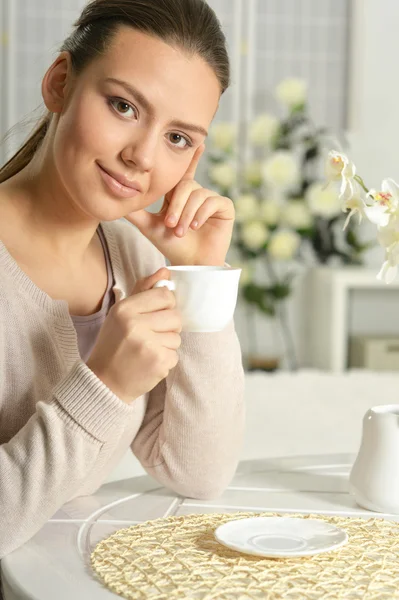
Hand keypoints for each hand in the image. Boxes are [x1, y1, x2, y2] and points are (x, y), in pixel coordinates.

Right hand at [87, 268, 181, 402]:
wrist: (104, 382)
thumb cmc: (114, 345)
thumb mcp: (121, 314)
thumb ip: (143, 291)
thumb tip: (165, 271)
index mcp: (125, 309)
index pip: (165, 295)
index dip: (165, 305)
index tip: (156, 315)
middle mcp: (135, 324)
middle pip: (175, 316)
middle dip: (168, 327)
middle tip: (151, 336)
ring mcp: (148, 344)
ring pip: (177, 337)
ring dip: (166, 344)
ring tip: (147, 350)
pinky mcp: (158, 362)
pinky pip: (175, 354)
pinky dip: (165, 360)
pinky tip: (149, 362)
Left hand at [126, 145, 234, 265]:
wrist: (188, 264)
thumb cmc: (171, 246)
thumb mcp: (148, 226)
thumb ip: (134, 211)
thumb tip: (116, 195)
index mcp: (181, 194)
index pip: (184, 172)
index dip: (191, 158)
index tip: (198, 142)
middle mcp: (198, 194)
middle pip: (186, 185)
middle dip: (176, 205)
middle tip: (169, 225)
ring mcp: (212, 200)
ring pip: (198, 194)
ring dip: (187, 213)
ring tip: (181, 230)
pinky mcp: (225, 209)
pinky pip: (213, 201)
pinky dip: (202, 213)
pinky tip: (196, 226)